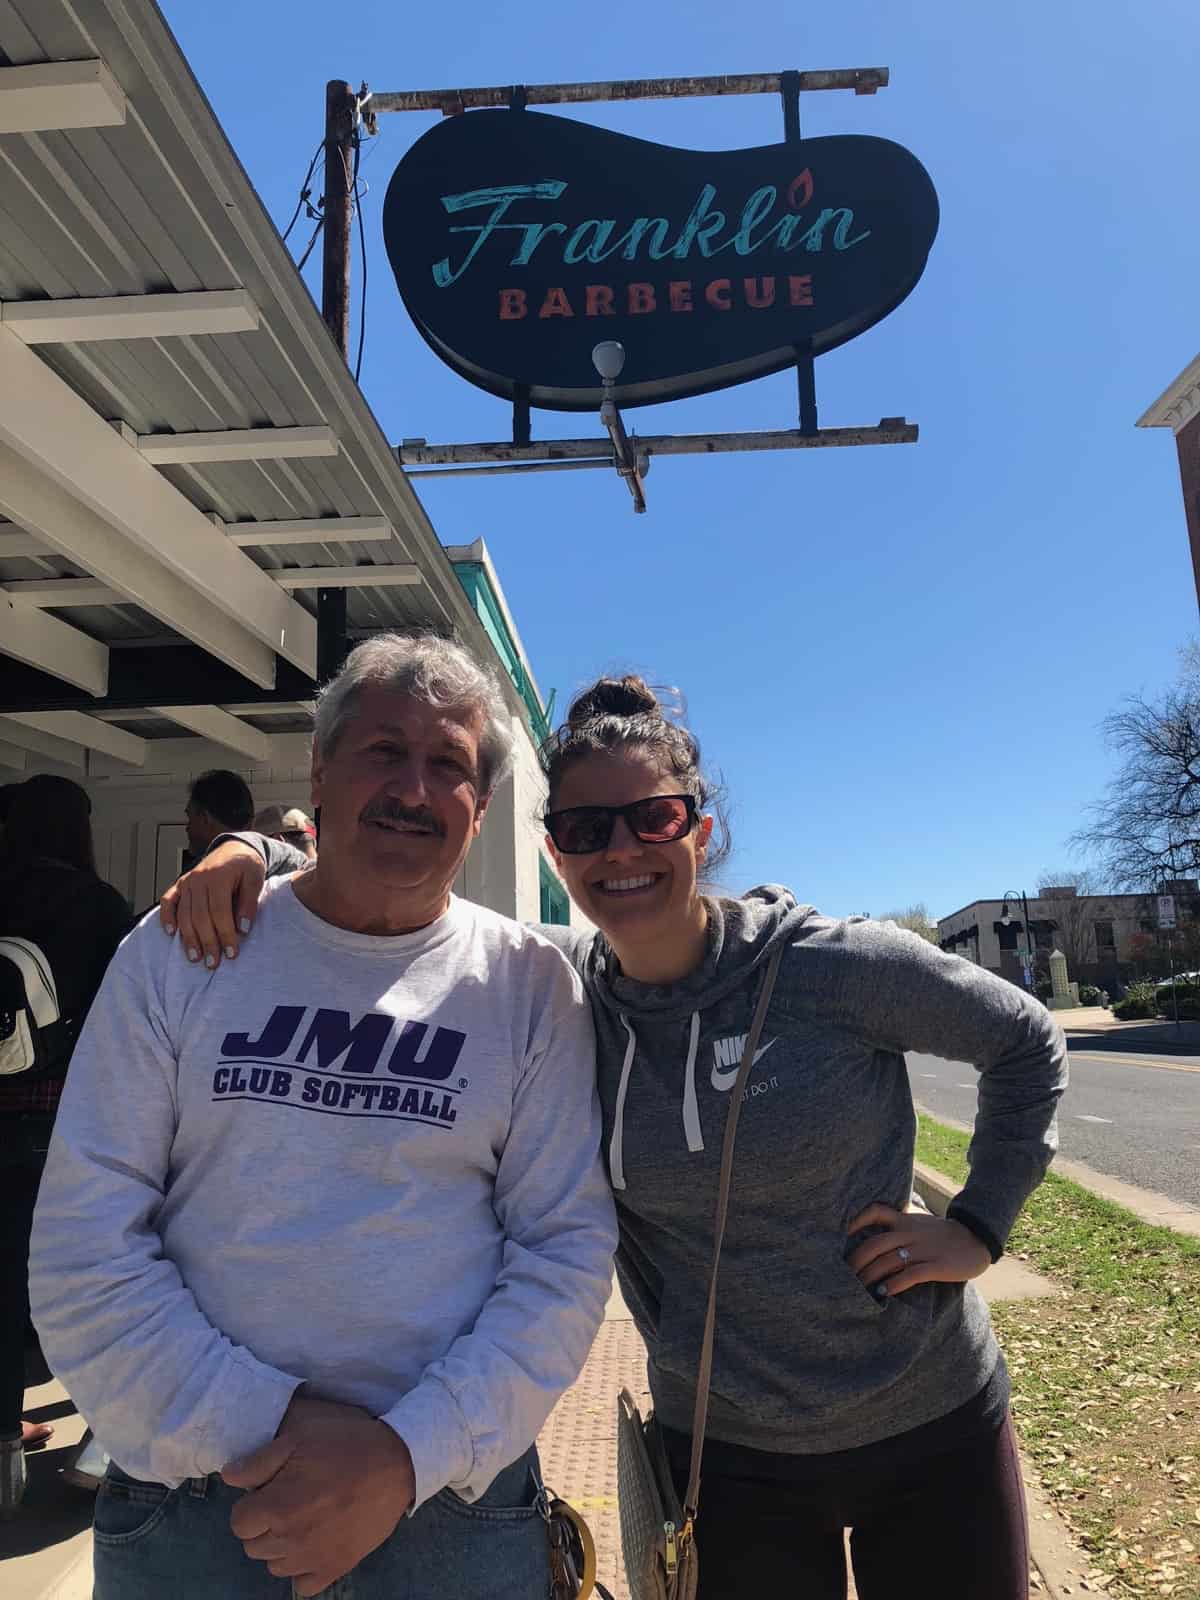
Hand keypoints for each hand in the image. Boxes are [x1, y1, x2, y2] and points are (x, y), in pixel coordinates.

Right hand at [158, 840, 265, 969]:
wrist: (234, 847)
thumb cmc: (247, 866)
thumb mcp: (256, 880)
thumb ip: (249, 903)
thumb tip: (242, 930)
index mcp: (219, 877)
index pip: (220, 912)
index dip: (225, 934)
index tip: (231, 953)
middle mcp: (199, 879)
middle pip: (200, 916)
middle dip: (207, 942)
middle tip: (213, 963)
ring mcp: (187, 881)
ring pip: (184, 913)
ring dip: (188, 938)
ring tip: (195, 957)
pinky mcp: (180, 884)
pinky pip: (168, 901)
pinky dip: (166, 916)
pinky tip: (170, 933)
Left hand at [223, 1393, 415, 1595]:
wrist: (396, 1463)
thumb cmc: (345, 1445)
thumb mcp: (300, 1437)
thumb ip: (258, 1461)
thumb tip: (229, 1476)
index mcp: (277, 1507)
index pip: (239, 1522)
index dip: (251, 1504)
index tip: (269, 1490)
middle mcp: (290, 1540)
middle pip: (253, 1546)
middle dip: (263, 1524)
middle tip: (288, 1500)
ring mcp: (313, 1559)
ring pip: (275, 1565)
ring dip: (280, 1546)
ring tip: (303, 1518)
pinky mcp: (335, 1568)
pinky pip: (302, 1585)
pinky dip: (302, 1569)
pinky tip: (314, 1544)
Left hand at [847, 1203, 990, 1296]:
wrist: (976, 1239)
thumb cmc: (942, 1234)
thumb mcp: (919, 1223)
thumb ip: (899, 1227)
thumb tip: (873, 1242)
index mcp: (905, 1220)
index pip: (876, 1211)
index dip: (856, 1220)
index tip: (840, 1235)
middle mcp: (910, 1232)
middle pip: (875, 1244)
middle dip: (856, 1261)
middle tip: (844, 1276)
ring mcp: (923, 1249)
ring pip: (889, 1261)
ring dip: (870, 1276)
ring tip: (858, 1289)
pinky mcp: (937, 1265)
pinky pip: (910, 1275)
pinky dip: (894, 1284)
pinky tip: (883, 1293)